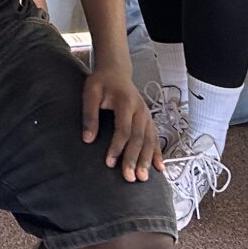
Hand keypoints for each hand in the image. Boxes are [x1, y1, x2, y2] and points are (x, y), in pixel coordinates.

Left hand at [82, 62, 161, 180]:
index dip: (117, 147)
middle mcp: (140, 110)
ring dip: (147, 160)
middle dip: (134, 159)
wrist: (116, 71)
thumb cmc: (101, 82)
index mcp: (126, 102)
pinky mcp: (148, 120)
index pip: (123, 129)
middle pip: (139, 138)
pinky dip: (157, 154)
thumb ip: (90, 115)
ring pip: (149, 140)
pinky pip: (155, 138)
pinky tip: (159, 168)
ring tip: (143, 178)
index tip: (109, 163)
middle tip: (130, 178)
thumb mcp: (90, 93)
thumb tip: (87, 139)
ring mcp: (147, 115)